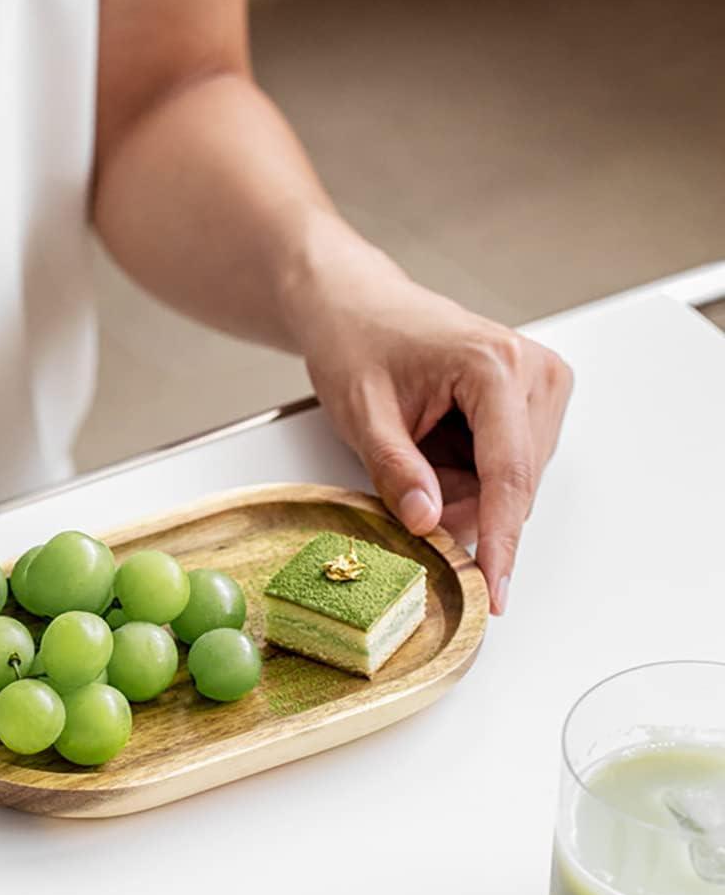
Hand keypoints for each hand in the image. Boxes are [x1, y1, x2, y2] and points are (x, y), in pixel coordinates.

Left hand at [286, 230, 572, 613]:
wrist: (355, 303)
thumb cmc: (356, 341)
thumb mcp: (362, 414)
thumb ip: (396, 472)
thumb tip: (428, 526)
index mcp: (495, 366)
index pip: (508, 475)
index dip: (500, 541)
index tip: (496, 590)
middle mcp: (533, 370)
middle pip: (515, 484)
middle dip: (464, 509)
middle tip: (406, 493)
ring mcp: (539, 383)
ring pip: (514, 481)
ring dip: (464, 491)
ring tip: (416, 451)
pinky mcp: (532, 398)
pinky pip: (508, 466)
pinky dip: (468, 476)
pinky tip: (436, 446)